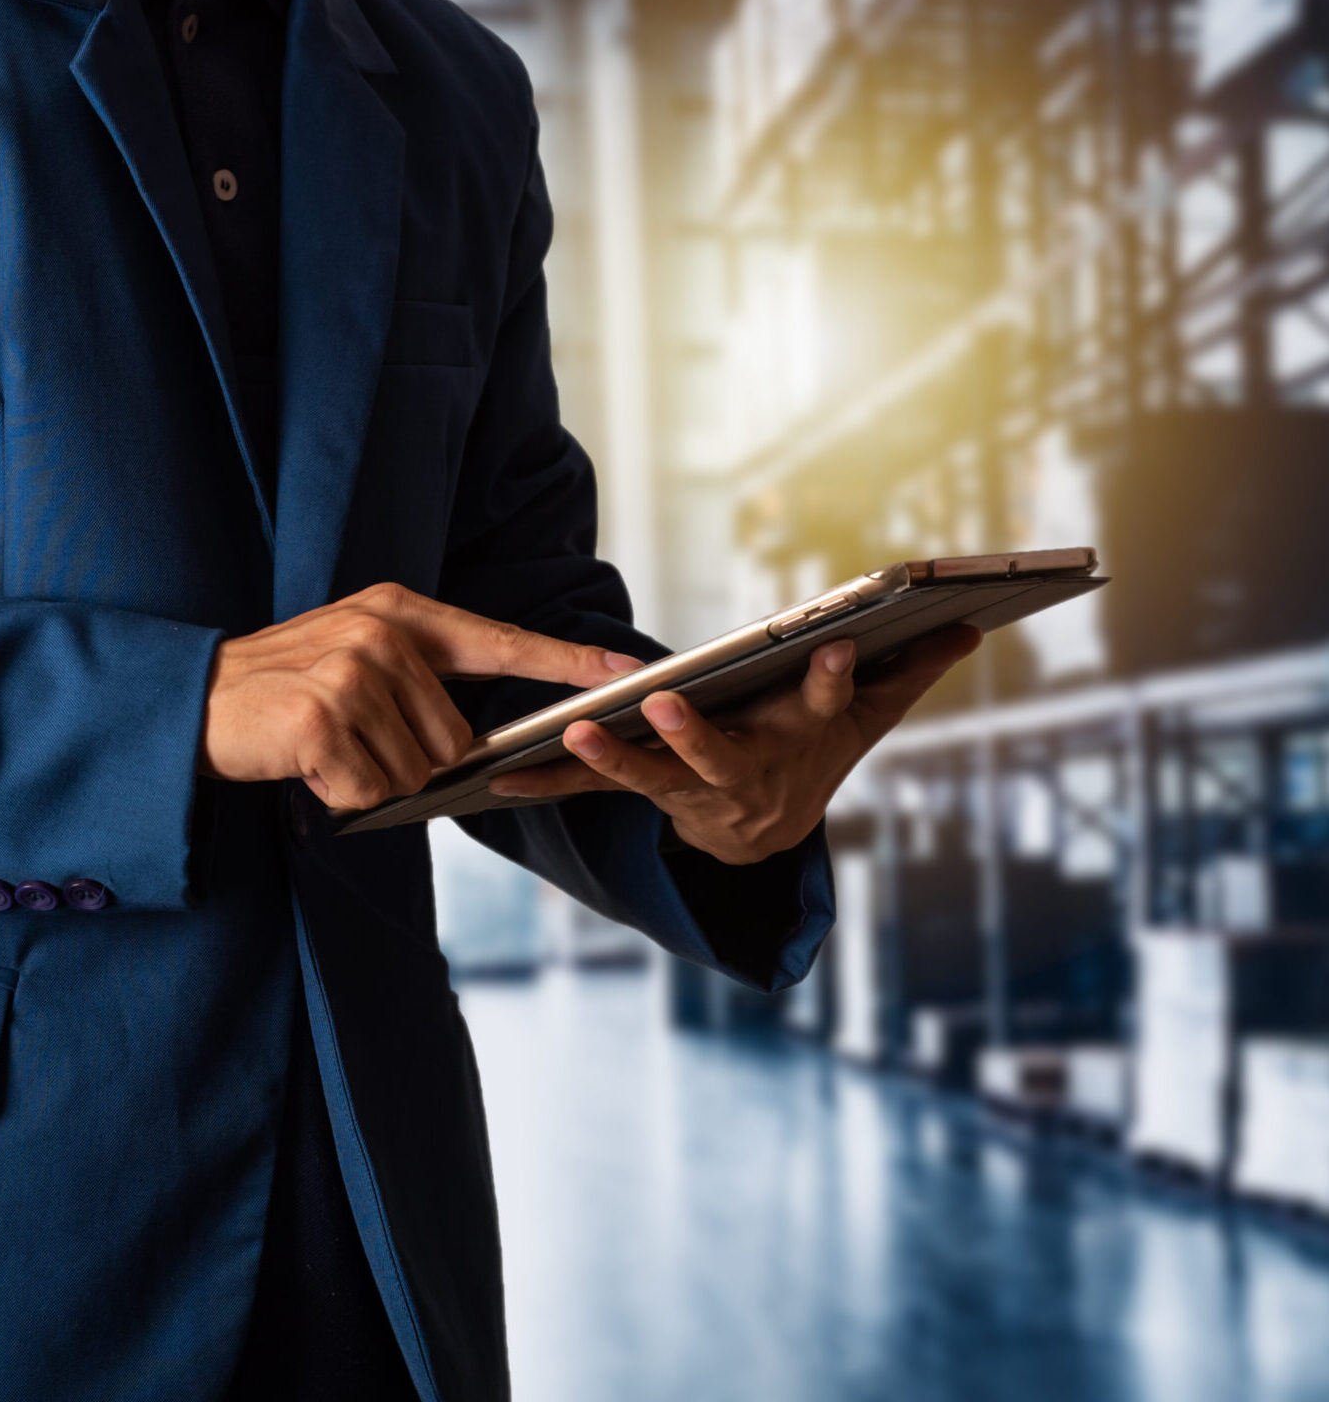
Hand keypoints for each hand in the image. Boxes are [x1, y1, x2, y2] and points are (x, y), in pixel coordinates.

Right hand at [199, 582, 643, 808]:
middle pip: (454, 740)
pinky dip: (341, 797)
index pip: (501, 640)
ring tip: (325, 749)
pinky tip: (308, 767)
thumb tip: (472, 746)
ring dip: (372, 780)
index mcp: (400, 613)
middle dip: (410, 761)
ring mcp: (352, 674)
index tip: (625, 669)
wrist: (192, 699)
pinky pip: (370, 792)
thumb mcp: (355, 657)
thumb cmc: (285, 688)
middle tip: (351, 741)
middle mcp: (384, 635)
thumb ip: (420, 683)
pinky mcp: (322, 720)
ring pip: (415, 772)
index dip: (567, 659)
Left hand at [486, 625, 982, 865]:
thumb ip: (905, 674)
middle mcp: (742, 774)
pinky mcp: (645, 795)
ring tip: (572, 733)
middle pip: (719, 758)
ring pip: (648, 778)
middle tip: (666, 704)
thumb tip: (970, 627)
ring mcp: (688, 792)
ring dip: (610, 758)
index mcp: (797, 744)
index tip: (841, 650)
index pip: (822, 710)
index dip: (834, 684)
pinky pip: (592, 792)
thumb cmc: (812, 758)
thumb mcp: (862, 722)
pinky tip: (496, 779)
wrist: (766, 838)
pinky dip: (547, 783)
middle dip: (697, 735)